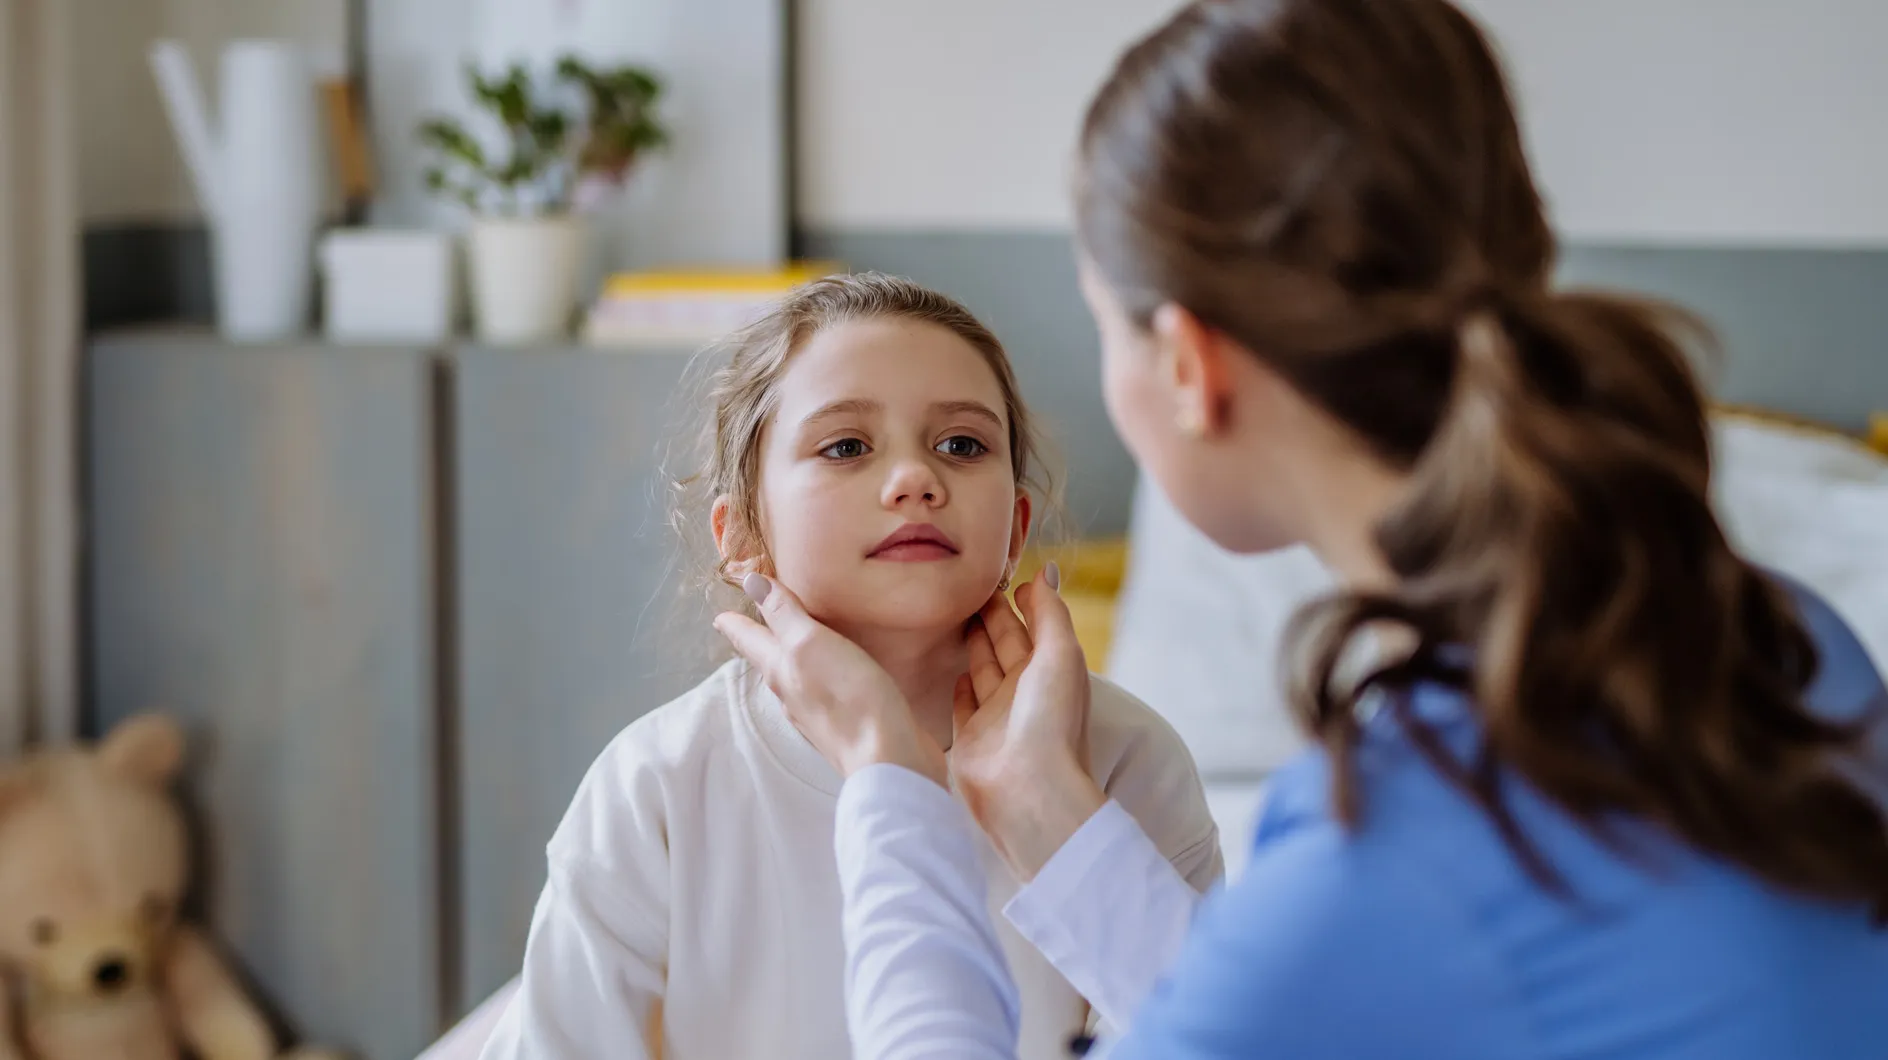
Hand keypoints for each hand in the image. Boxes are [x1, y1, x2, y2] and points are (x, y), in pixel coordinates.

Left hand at [715, 573, 948, 786]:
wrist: (885, 758)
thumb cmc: (847, 697)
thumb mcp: (811, 643)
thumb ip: (784, 614)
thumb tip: (752, 582)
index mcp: (779, 668)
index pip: (749, 639)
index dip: (735, 623)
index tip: (720, 615)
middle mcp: (791, 693)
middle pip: (768, 660)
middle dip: (760, 640)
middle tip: (753, 626)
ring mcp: (816, 712)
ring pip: (793, 678)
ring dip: (789, 659)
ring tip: (791, 645)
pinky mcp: (843, 724)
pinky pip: (821, 692)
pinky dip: (818, 676)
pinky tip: (831, 675)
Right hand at [950, 565, 1107, 878]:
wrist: (1029, 790)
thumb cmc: (1051, 721)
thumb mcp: (1059, 655)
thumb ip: (1051, 612)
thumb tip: (1046, 571)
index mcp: (1050, 671)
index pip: (1032, 626)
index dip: (1019, 601)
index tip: (999, 574)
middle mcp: (1024, 692)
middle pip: (1004, 644)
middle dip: (991, 617)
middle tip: (967, 587)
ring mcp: (996, 716)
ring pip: (982, 670)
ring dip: (973, 644)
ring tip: (956, 617)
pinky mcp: (970, 738)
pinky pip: (964, 705)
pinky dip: (960, 687)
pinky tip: (954, 670)